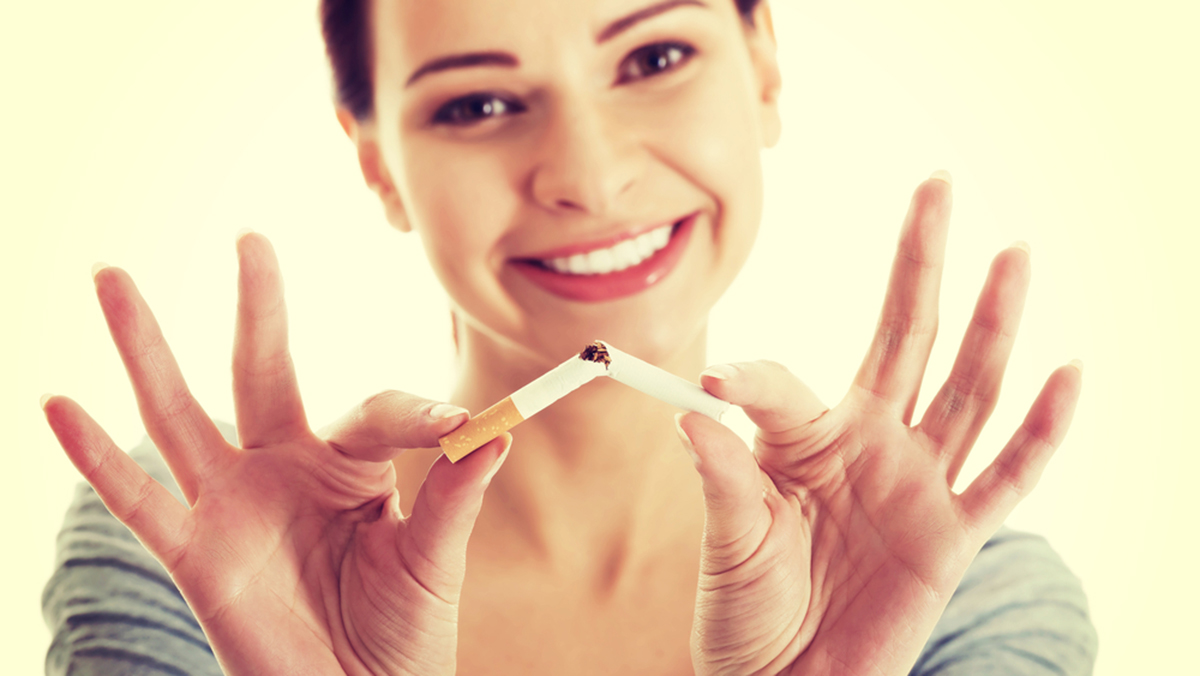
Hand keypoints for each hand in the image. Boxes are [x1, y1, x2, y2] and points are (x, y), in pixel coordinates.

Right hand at [42, 233, 508, 675]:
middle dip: (257, 308)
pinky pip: (140, 500)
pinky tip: (59, 404)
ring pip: (181, 412)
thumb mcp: (433, 561)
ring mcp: (235, 504)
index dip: (419, 414)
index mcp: (353, 465)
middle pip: (263, 372)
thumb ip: (454, 498)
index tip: (459, 423)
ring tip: (110, 278)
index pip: (378, 413)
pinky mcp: (196, 553)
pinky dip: (96, 456)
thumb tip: (497, 430)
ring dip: (144, 347)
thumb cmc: (402, 632)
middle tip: (250, 239)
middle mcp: (287, 468)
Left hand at [678, 175, 1081, 675]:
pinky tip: (1067, 371)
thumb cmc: (747, 611)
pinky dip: (1042, 429)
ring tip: (1013, 253)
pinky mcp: (952, 535)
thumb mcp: (727, 538)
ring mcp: (917, 484)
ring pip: (966, 387)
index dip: (751, 379)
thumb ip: (721, 472)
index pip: (787, 381)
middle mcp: (869, 444)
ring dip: (992, 320)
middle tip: (936, 184)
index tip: (713, 384)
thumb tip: (700, 407)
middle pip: (904, 335)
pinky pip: (1008, 478)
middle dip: (920, 262)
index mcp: (805, 438)